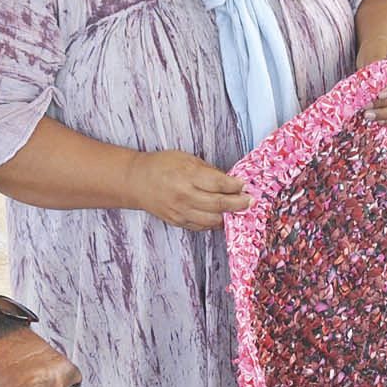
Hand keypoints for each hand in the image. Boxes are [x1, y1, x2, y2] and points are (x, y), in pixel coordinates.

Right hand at [127, 150, 250, 230]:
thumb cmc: (163, 165)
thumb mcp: (187, 159)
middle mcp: (184, 195)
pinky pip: (201, 227)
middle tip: (250, 201)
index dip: (236, 185)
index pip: (219, 183)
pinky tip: (220, 216)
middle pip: (219, 204)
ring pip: (212, 220)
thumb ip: (209, 171)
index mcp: (187, 175)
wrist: (136, 181)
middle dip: (239, 203)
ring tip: (237, 210)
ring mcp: (180, 211)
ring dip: (228, 216)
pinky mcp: (177, 221)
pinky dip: (213, 223)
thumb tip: (231, 181)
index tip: (245, 185)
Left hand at [357, 36, 386, 125]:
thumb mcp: (375, 51)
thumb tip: (369, 89)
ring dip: (386, 115)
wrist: (385, 50)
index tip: (379, 94)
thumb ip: (375, 68)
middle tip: (366, 108)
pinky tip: (377, 121)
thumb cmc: (380, 48)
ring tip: (367, 115)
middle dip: (386, 105)